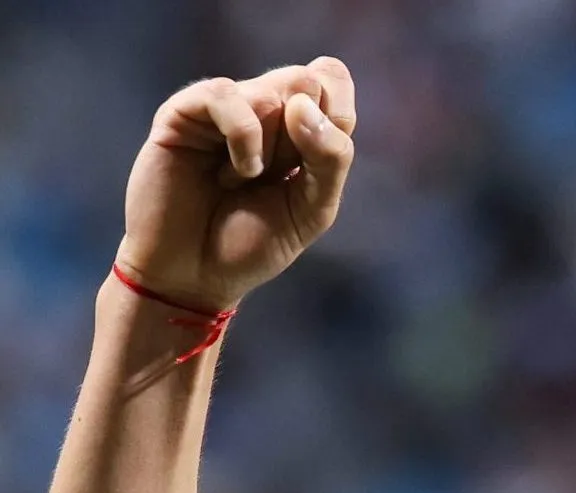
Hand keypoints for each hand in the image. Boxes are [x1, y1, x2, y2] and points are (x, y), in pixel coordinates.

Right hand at [114, 58, 356, 312]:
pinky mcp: (182, 114)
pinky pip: (225, 95)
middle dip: (304, 138)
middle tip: (278, 176)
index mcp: (298, 124)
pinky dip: (243, 137)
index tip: (319, 163)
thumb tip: (303, 105)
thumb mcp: (313, 208)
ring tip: (244, 181)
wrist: (193, 274)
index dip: (336, 115)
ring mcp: (221, 108)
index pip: (331, 78)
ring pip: (271, 92)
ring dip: (272, 148)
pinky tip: (235, 174)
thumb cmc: (253, 242)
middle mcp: (261, 107)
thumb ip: (331, 157)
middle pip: (306, 80)